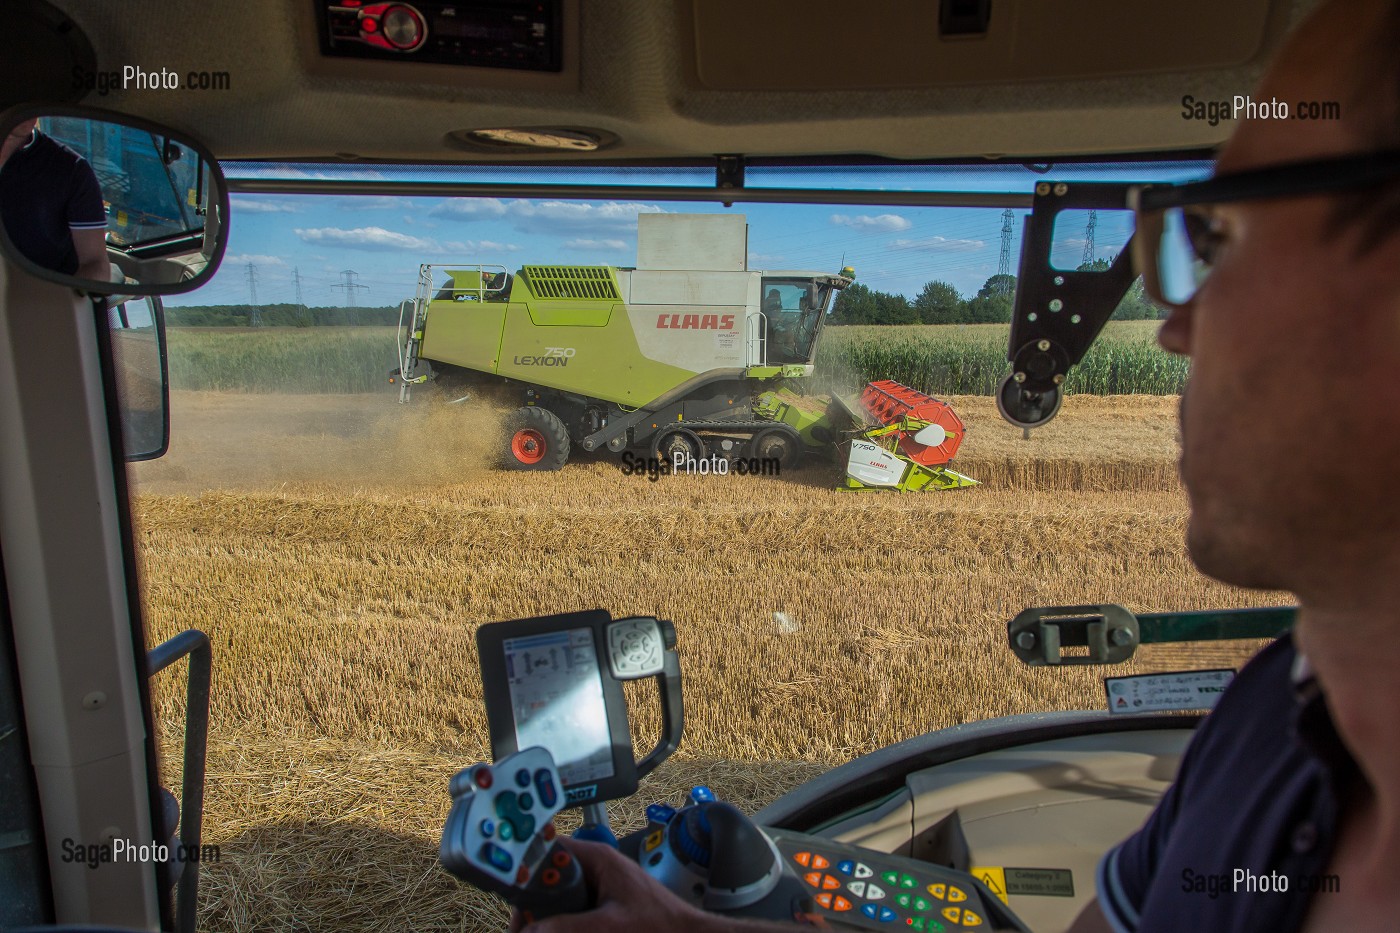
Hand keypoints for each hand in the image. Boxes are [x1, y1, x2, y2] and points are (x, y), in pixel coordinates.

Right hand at [509, 838, 709, 932]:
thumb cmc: (662, 924)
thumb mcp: (610, 927)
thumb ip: (568, 927)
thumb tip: (532, 931)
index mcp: (598, 859)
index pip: (550, 848)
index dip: (527, 867)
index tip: (512, 889)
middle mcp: (595, 868)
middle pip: (548, 877)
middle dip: (533, 901)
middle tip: (523, 926)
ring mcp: (598, 886)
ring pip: (557, 896)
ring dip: (545, 916)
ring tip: (533, 930)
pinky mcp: (601, 904)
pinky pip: (571, 908)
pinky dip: (560, 922)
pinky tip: (552, 932)